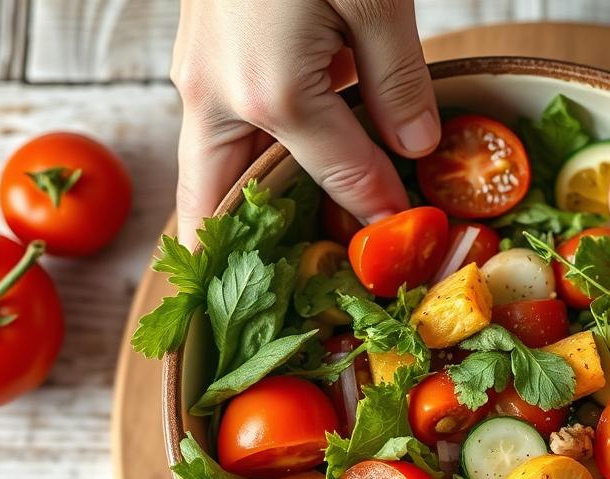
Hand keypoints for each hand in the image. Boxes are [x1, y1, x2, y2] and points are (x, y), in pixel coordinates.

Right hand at [170, 0, 439, 248]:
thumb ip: (396, 79)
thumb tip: (415, 146)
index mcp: (269, 93)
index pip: (337, 174)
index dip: (376, 205)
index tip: (404, 232)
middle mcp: (214, 93)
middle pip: (216, 205)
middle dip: (240, 259)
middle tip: (274, 300)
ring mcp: (194, 69)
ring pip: (208, 168)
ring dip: (239, 212)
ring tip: (276, 253)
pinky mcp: (195, 46)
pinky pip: (214, 127)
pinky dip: (240, 164)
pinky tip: (278, 171)